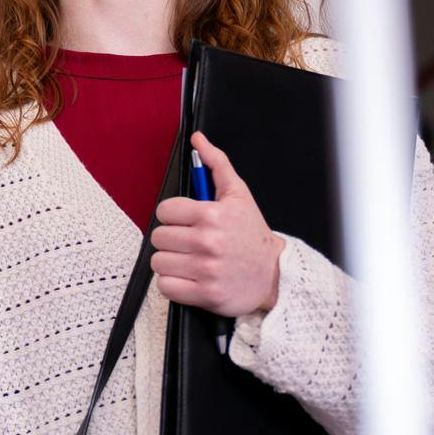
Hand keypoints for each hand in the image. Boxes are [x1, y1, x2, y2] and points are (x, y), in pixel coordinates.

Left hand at [149, 131, 284, 316]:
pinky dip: (173, 284)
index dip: (173, 216)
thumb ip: (216, 164)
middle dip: (171, 239)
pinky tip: (189, 277)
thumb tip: (198, 140)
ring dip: (170, 262)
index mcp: (213, 215)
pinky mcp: (204, 294)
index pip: (165, 211)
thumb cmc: (252, 235)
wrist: (274, 274)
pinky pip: (166, 287)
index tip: (185, 221)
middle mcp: (208, 242)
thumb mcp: (239, 195)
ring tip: (188, 260)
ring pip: (159, 262)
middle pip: (159, 237)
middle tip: (188, 242)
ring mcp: (206, 270)